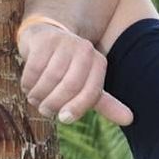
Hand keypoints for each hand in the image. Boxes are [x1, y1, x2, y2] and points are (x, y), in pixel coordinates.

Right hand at [18, 23, 133, 125]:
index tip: (64, 119)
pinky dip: (28, 83)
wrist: (48, 38)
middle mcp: (85, 50)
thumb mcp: (89, 85)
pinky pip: (34, 69)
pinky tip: (28, 86)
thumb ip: (107, 104)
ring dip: (39, 95)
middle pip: (71, 86)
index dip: (77, 108)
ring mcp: (65, 43)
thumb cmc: (70, 70)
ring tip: (36, 99)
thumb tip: (130, 120)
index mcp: (99, 63)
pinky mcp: (44, 41)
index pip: (92, 92)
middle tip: (45, 110)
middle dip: (55, 103)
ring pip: (50, 78)